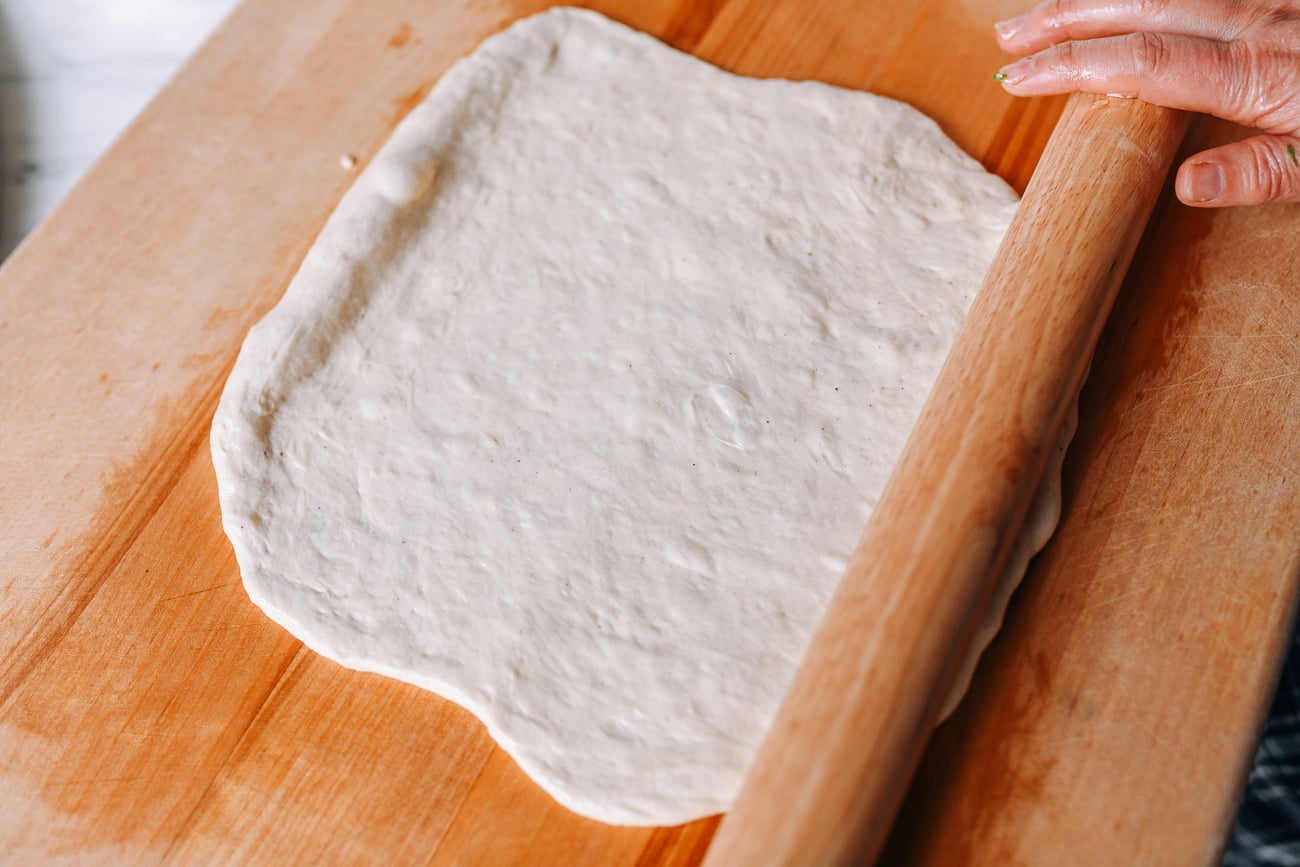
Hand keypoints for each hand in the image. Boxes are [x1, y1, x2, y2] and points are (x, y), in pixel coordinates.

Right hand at [993, 0, 1299, 206]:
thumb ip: (1259, 173)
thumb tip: (1188, 186)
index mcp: (1255, 72)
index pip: (1142, 61)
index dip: (1071, 65)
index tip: (1017, 78)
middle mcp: (1253, 23)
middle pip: (1140, 5)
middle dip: (1064, 18)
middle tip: (1008, 39)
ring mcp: (1265, 0)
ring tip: (1044, 16)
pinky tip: (1113, 7)